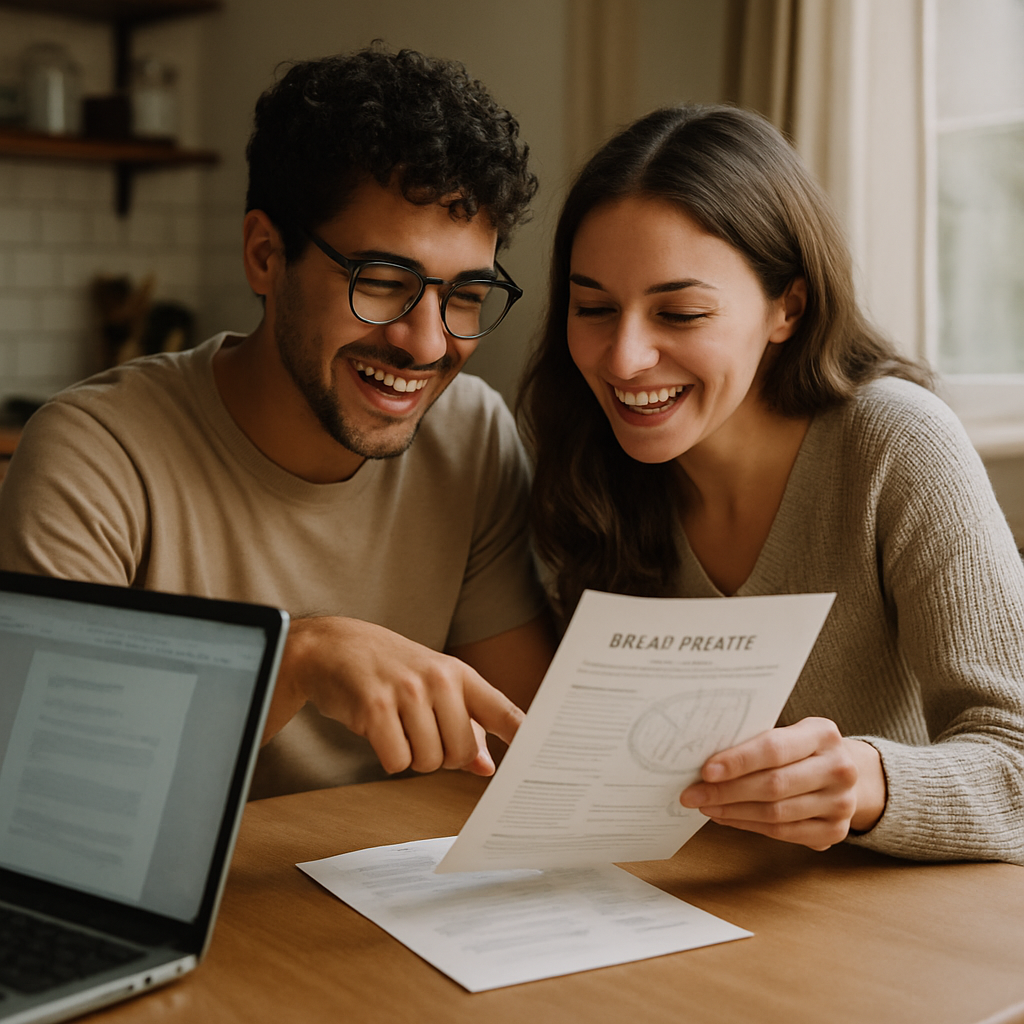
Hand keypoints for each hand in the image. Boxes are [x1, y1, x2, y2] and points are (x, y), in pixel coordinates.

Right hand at [262, 616, 524, 775]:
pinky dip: (389, 758)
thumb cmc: (389, 668)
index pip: (502, 709)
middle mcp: (438, 680)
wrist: (333, 646)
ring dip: (413, 758)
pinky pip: (397, 762)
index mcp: (459, 674)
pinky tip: (379, 731)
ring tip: (398, 727)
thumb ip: (464, 725)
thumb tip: (487, 767)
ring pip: (429, 761)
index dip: (524, 735)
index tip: (543, 754)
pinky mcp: (375, 709)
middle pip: (461, 752)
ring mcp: (406, 692)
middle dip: (443, 758)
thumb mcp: (432, 685)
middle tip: (422, 734)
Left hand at [678, 717, 886, 850]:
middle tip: (692, 793)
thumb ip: (757, 741)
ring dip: (733, 811)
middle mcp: (839, 768)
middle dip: (726, 791)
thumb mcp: (790, 732)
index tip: (705, 770)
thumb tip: (705, 758)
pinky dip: (749, 825)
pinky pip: (783, 833)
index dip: (738, 761)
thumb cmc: (802, 748)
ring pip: (776, 813)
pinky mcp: (835, 831)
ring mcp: (841, 803)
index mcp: (824, 734)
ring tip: (705, 805)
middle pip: (773, 785)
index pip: (774, 748)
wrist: (845, 771)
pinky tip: (727, 817)